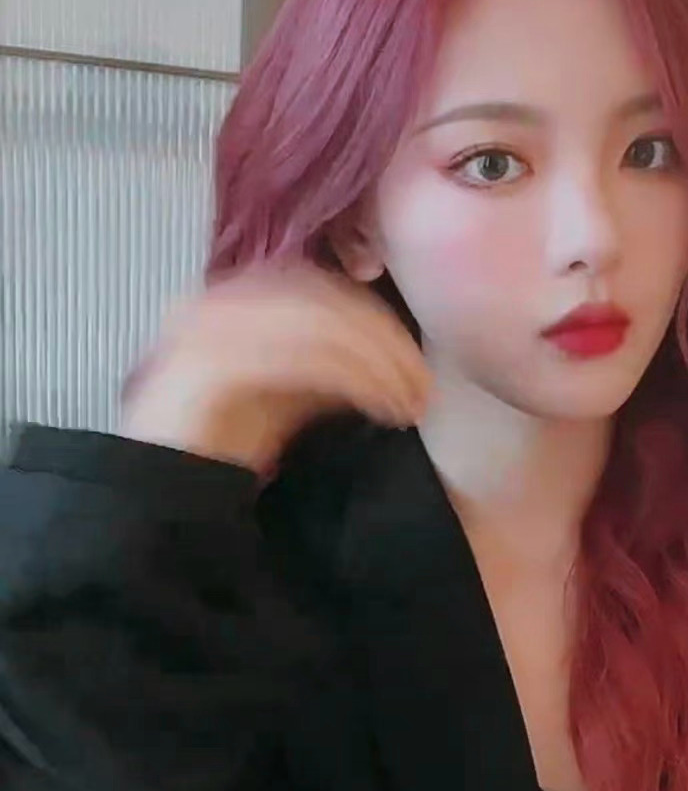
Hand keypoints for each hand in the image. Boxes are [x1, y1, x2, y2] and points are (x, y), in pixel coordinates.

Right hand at [123, 265, 429, 474]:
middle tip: (422, 390)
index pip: (320, 292)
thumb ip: (322, 367)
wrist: (161, 498)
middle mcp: (218, 307)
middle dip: (383, 342)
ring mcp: (207, 330)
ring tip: (406, 405)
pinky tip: (377, 408)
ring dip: (374, 362)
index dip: (377, 323)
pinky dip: (348, 379)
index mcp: (235, 306)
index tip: (418, 369)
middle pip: (322, 300)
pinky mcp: (207, 364)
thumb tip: (385, 356)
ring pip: (315, 324)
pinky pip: (295, 357)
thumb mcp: (284, 399)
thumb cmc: (221, 450)